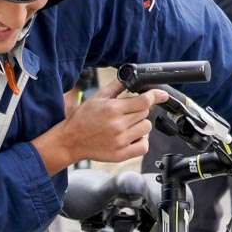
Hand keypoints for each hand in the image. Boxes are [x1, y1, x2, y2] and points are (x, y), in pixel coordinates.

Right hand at [35, 77, 166, 171]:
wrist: (70, 141)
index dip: (155, 96)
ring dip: (140, 125)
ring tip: (127, 126)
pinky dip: (141, 141)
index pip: (144, 101)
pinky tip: (131, 137)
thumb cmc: (82, 119)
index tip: (161, 95)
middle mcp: (118, 126)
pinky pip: (144, 146)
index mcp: (113, 109)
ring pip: (146, 129)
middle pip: (146, 114)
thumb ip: (116, 87)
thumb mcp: (97, 97)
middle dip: (139, 110)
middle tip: (127, 113)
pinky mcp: (121, 154)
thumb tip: (130, 77)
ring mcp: (120, 141)